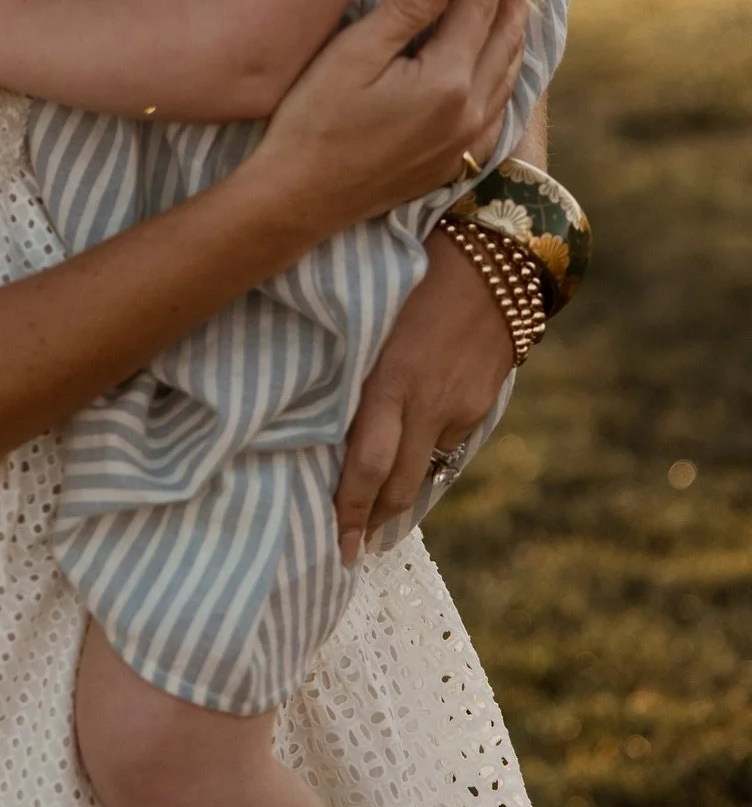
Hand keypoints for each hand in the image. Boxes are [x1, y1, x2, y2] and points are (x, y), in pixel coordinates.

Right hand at [247, 0, 529, 238]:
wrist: (299, 199)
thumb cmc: (314, 120)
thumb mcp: (354, 54)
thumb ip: (408, 6)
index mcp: (448, 80)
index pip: (481, 6)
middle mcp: (470, 112)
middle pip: (506, 36)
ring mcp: (467, 141)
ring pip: (509, 71)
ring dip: (516, 28)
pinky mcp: (455, 160)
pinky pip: (500, 105)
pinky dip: (507, 70)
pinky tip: (502, 58)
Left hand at [333, 227, 512, 562]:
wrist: (500, 254)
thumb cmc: (415, 265)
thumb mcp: (371, 308)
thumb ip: (346, 353)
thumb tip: (306, 390)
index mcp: (391, 378)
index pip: (367, 464)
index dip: (349, 510)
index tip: (336, 548)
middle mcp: (427, 403)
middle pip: (398, 487)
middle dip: (371, 523)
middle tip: (347, 552)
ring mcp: (459, 408)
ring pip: (423, 470)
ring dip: (397, 496)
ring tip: (370, 519)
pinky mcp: (480, 405)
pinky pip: (445, 442)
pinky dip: (423, 455)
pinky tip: (407, 459)